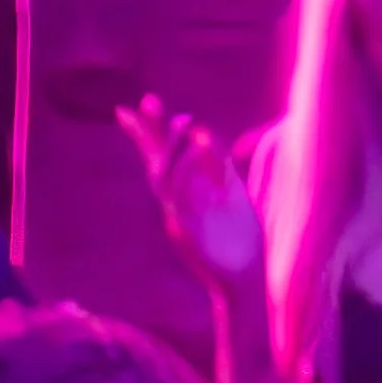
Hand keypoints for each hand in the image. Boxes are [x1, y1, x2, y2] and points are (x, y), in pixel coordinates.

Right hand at [116, 96, 263, 295]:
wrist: (245, 281)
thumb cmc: (241, 241)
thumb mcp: (231, 192)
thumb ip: (218, 165)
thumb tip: (204, 135)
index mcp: (186, 194)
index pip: (162, 158)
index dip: (147, 133)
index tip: (136, 105)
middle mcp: (176, 205)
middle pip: (155, 163)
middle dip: (150, 133)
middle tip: (148, 101)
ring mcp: (178, 218)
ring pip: (163, 178)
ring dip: (172, 145)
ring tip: (186, 119)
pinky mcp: (186, 233)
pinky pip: (179, 197)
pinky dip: (188, 167)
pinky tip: (201, 141)